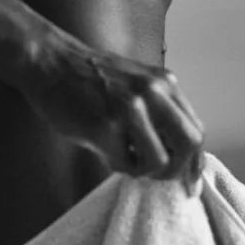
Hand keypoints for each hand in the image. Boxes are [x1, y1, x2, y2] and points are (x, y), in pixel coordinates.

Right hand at [22, 45, 206, 195]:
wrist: (49, 61)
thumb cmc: (87, 77)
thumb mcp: (135, 84)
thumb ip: (158, 111)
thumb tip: (175, 155)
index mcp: (164, 83)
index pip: (196, 129)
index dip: (195, 161)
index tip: (190, 183)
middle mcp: (153, 91)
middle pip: (190, 143)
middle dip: (177, 170)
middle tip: (157, 176)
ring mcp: (130, 108)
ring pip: (160, 161)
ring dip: (143, 170)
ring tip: (122, 156)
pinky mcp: (105, 125)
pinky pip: (125, 164)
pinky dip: (116, 164)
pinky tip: (102, 148)